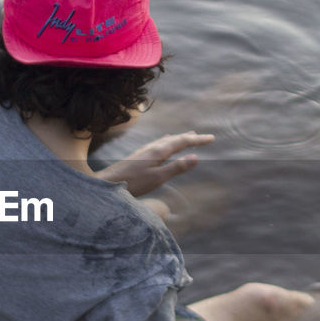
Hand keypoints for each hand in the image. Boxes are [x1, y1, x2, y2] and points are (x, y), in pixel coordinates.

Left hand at [96, 131, 214, 196]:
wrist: (108, 183)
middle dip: (189, 138)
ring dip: (178, 139)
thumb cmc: (133, 183)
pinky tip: (163, 145)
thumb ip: (176, 167)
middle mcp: (152, 147)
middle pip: (174, 139)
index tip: (212, 138)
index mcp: (159, 151)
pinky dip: (168, 142)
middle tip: (202, 137)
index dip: (198, 140)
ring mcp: (144, 151)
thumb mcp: (158, 178)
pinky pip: (158, 144)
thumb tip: (195, 157)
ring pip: (166, 141)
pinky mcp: (138, 156)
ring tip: (187, 137)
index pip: (182, 142)